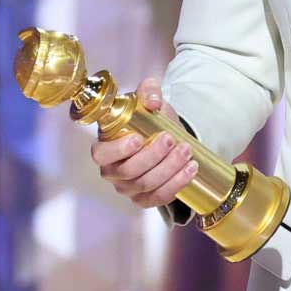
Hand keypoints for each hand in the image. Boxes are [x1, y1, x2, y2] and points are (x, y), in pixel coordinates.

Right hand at [89, 78, 199, 208]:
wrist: (165, 136)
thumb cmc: (148, 120)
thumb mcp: (148, 100)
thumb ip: (148, 91)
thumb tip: (153, 102)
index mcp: (105, 146)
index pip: (101, 155)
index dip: (117, 150)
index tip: (138, 138)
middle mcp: (112, 171)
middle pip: (128, 171)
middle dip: (153, 156)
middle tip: (171, 139)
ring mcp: (127, 188)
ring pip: (146, 184)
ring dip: (169, 168)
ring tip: (186, 150)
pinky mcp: (144, 199)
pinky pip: (158, 198)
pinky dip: (176, 184)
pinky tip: (190, 169)